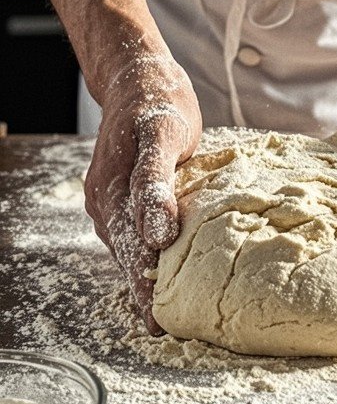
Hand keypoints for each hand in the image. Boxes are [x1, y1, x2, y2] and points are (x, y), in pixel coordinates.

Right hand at [84, 49, 201, 332]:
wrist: (137, 75)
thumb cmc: (157, 101)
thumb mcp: (164, 134)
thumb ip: (157, 184)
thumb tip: (158, 236)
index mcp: (113, 192)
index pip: (132, 251)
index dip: (145, 287)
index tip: (158, 320)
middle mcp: (105, 201)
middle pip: (127, 254)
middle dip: (144, 291)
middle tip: (165, 328)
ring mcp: (108, 198)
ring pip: (126, 245)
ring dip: (143, 274)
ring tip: (165, 309)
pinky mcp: (119, 193)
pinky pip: (130, 230)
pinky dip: (144, 251)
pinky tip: (158, 267)